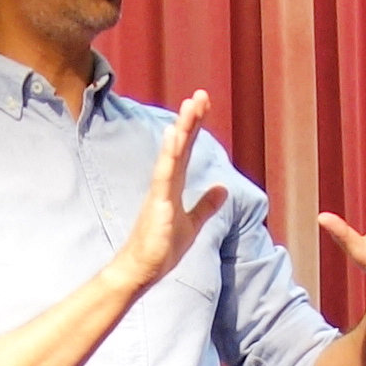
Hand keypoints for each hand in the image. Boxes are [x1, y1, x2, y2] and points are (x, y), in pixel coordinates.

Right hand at [116, 91, 233, 296]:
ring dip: (182, 130)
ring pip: (172, 154)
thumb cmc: (162, 248)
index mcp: (174, 185)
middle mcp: (166, 183)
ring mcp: (160, 192)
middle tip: (200, 94)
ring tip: (190, 106)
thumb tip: (223, 188)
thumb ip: (206, 205)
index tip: (204, 104)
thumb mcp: (193, 224)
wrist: (142, 271)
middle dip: (190, 120)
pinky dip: (169, 155)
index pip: (187, 150)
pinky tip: (174, 135)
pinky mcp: (157, 204)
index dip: (196, 127)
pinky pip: (164, 176)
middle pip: (180, 145)